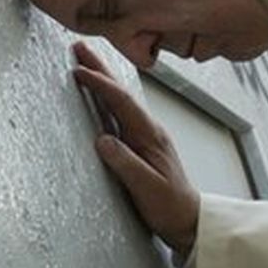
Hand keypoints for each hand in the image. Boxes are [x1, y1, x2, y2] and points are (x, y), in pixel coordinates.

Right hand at [72, 41, 200, 255]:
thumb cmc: (170, 206)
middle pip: (121, 93)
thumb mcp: (147, 188)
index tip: (79, 71)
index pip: (122, 103)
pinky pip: (118, 115)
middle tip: (79, 48)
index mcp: (150, 136)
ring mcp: (144, 137)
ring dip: (102, 80)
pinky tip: (97, 96)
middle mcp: (148, 131)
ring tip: (83, 62)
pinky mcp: (139, 145)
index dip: (101, 85)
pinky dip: (105, 99)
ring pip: (119, 101)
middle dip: (100, 68)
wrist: (188, 219)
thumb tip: (102, 140)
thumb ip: (126, 163)